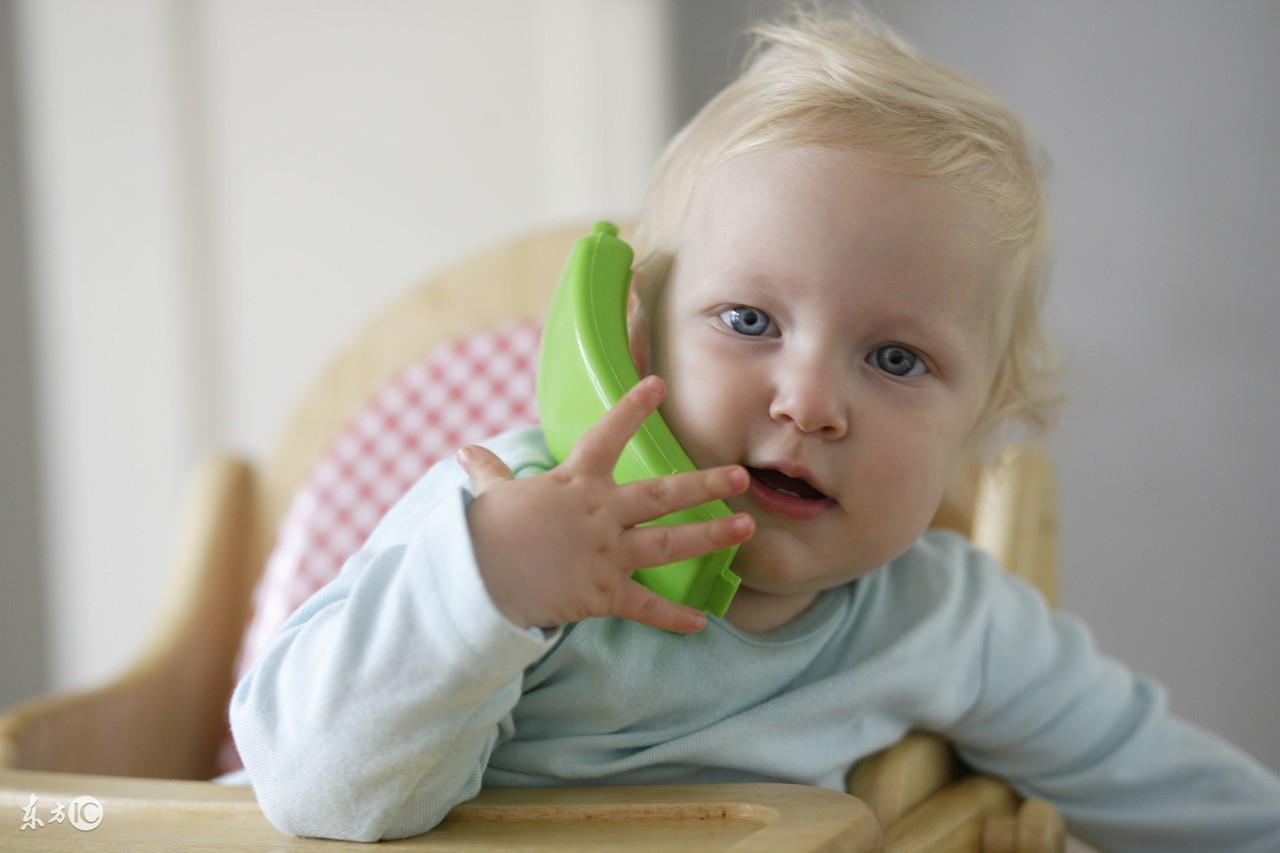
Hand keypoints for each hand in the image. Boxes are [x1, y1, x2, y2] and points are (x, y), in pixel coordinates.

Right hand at [458, 375, 753, 632]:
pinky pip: (645, 606)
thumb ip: (490, 473)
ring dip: (710, 535)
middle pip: (661, 494)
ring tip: (747, 527)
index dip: (632, 409)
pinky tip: (701, 622)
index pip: (607, 436)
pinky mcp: (602, 593)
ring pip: (669, 543)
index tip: (659, 385)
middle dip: (705, 484)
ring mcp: (605, 554)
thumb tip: (466, 453)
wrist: (475, 583)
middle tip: (741, 475)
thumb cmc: (482, 536)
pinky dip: (673, 618)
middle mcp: (599, 514)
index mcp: (573, 484)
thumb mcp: (489, 497)